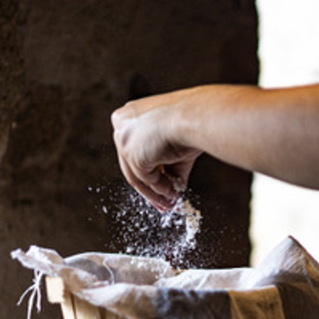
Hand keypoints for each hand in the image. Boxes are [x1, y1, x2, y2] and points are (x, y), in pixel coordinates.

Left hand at [111, 92, 202, 211]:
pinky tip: (173, 195)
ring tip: (170, 203)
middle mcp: (122, 124)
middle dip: (150, 187)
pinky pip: (146, 179)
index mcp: (131, 114)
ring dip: (155, 193)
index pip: (136, 147)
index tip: (162, 183)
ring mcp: (124, 140)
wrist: (195, 116)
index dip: (150, 168)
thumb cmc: (193, 121)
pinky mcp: (132, 155)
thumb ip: (171, 163)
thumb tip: (175, 185)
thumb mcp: (177, 142)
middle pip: (133, 163)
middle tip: (163, 201)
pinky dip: (160, 190)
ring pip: (137, 174)